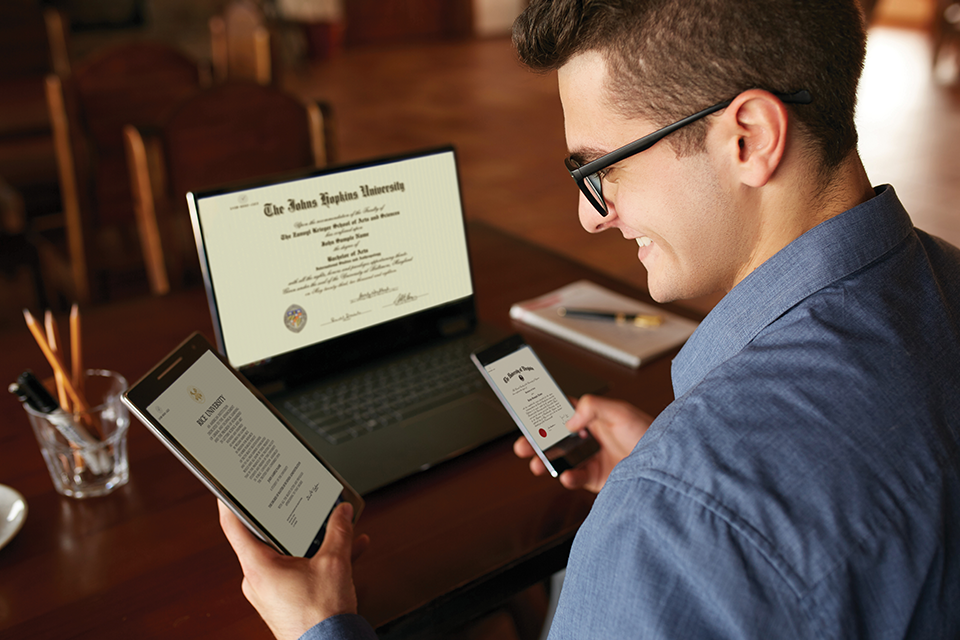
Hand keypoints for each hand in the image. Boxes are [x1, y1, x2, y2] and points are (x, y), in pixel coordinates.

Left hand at [218, 500, 369, 639]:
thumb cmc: (320, 617)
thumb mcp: (334, 562)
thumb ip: (338, 531)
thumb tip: (342, 513)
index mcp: (259, 566)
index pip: (234, 525)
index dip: (229, 501)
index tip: (228, 485)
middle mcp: (258, 579)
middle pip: (266, 537)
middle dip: (288, 518)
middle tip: (295, 498)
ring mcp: (270, 591)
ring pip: (287, 554)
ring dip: (311, 540)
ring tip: (333, 526)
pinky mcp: (284, 600)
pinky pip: (298, 570)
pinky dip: (317, 559)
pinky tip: (345, 550)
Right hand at [513, 394, 651, 492]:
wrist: (668, 466)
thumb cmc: (652, 434)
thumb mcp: (621, 412)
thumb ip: (592, 407)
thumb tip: (569, 420)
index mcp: (595, 417)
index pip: (564, 411)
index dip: (545, 412)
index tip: (528, 414)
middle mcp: (592, 437)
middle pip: (556, 438)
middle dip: (537, 441)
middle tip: (523, 445)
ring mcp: (594, 458)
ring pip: (562, 460)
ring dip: (545, 461)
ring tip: (536, 463)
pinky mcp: (598, 479)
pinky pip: (577, 479)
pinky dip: (568, 478)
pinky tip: (566, 476)